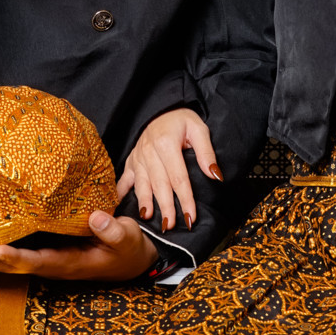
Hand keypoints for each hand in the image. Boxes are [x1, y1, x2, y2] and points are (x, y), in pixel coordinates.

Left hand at [0, 213, 157, 280]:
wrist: (131, 259)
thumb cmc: (128, 248)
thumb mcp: (127, 239)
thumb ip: (113, 230)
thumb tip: (96, 217)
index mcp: (70, 264)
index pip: (38, 262)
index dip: (17, 258)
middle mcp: (52, 265)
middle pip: (12, 267)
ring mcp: (46, 259)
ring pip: (9, 262)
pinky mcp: (45, 251)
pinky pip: (16, 251)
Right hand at [116, 108, 220, 232]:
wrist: (161, 108)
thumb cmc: (181, 120)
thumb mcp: (198, 129)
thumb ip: (206, 152)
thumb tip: (215, 175)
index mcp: (166, 144)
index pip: (179, 177)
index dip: (185, 199)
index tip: (190, 217)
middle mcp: (149, 152)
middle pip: (159, 184)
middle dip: (165, 206)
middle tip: (170, 226)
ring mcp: (138, 157)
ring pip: (142, 184)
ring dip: (145, 202)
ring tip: (148, 219)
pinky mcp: (131, 160)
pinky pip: (124, 179)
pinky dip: (121, 193)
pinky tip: (120, 206)